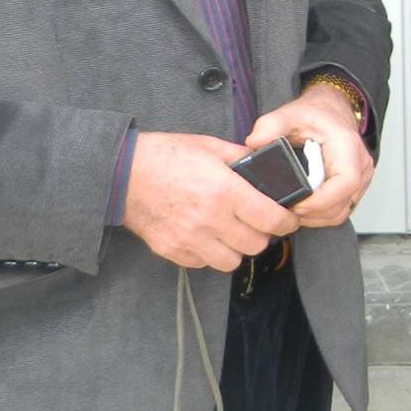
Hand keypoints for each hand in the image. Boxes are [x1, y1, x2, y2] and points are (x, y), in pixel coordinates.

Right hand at [122, 131, 300, 271]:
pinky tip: (208, 237)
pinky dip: (211, 254)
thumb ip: (242, 157)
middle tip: (260, 223)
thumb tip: (266, 164)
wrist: (122, 173)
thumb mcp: (211, 146)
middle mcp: (210, 219)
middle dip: (264, 234)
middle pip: (256, 245)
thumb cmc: (167, 155)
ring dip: (238, 249)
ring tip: (234, 233)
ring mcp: (189, 239)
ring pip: (231, 261)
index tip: (289, 219)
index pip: (271, 220)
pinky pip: (203, 263)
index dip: (287, 222)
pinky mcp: (172, 250)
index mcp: (225, 191)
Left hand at [243, 82, 375, 228]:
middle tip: (285, 210)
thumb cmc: (316, 115)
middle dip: (312, 213)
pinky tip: (303, 208)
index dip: (321, 201)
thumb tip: (254, 142)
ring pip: (341, 212)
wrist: (332, 111)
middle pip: (342, 204)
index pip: (345, 183)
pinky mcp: (354, 189)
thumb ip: (270, 125)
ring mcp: (361, 179)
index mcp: (348, 147)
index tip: (297, 205)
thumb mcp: (290, 114)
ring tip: (291, 210)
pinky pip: (340, 211)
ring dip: (315, 217)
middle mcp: (360, 165)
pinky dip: (320, 215)